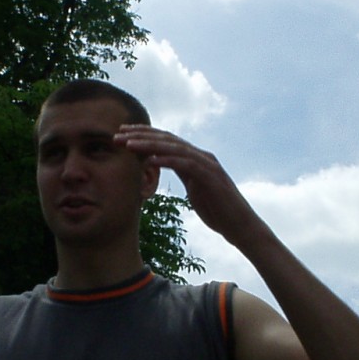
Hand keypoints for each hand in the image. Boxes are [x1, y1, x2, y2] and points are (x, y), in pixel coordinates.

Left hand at [114, 125, 264, 247]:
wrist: (241, 226)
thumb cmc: (218, 210)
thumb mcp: (195, 189)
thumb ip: (184, 176)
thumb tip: (170, 172)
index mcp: (195, 158)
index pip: (166, 141)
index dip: (144, 135)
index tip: (122, 134)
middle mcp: (201, 156)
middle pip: (167, 139)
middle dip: (140, 135)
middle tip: (117, 134)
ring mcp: (207, 164)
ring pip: (174, 148)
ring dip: (149, 145)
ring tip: (128, 144)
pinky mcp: (211, 176)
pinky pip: (186, 164)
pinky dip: (167, 160)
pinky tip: (150, 160)